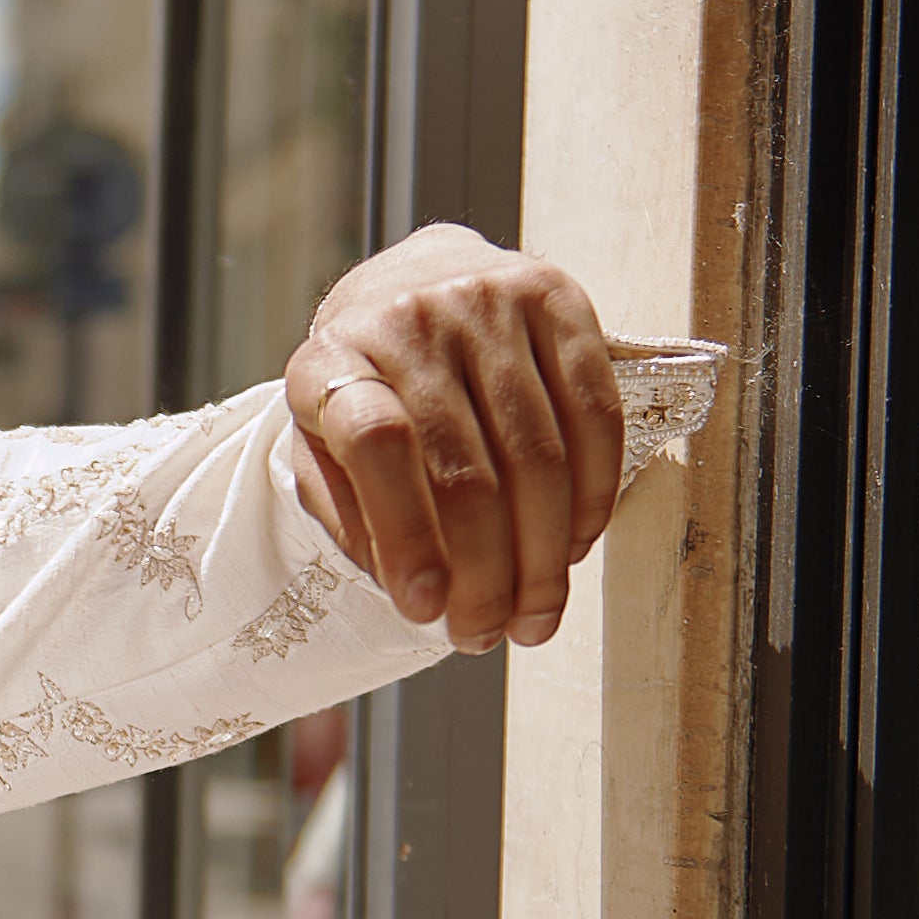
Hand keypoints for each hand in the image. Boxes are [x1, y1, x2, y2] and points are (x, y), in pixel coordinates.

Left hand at [283, 226, 625, 654]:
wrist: (413, 283)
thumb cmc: (366, 389)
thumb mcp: (323, 446)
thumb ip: (350, 514)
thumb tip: (414, 593)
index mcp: (332, 359)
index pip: (379, 446)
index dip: (408, 536)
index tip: (426, 609)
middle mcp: (410, 318)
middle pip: (468, 470)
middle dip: (486, 574)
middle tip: (488, 635)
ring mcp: (488, 301)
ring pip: (538, 454)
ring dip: (543, 555)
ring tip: (535, 613)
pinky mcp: (558, 298)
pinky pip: (595, 414)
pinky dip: (593, 494)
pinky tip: (575, 546)